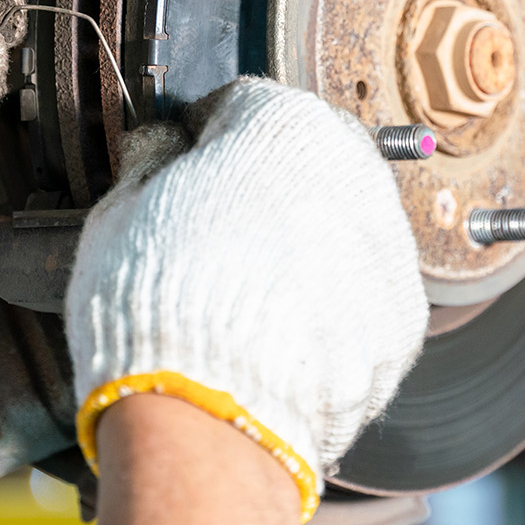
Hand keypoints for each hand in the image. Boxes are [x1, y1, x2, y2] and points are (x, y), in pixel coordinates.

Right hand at [66, 77, 428, 520]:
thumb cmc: (157, 305)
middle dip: (266, 192)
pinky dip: (332, 314)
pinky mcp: (404, 323)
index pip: (241, 107)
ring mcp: (388, 251)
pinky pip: (364, 301)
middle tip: (214, 241)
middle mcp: (355, 175)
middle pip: (307, 164)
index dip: (201, 141)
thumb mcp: (120, 209)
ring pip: (343, 232)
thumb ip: (151, 161)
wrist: (209, 416)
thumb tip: (162, 145)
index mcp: (286, 126)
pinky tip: (281, 341)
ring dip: (306, 252)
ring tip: (247, 302)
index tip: (182, 170)